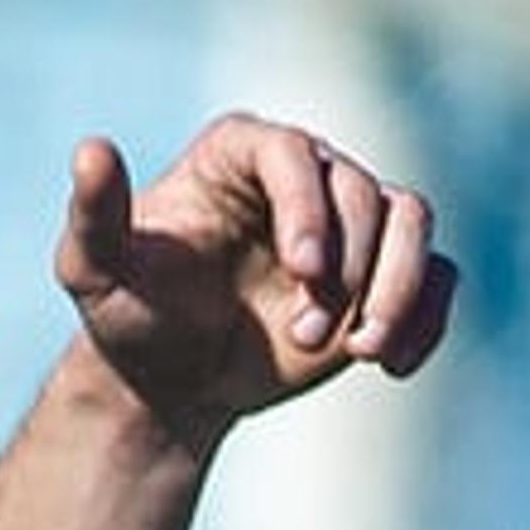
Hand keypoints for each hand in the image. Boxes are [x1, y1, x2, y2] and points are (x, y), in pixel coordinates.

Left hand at [52, 111, 454, 453]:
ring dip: (399, 289)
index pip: (295, 154)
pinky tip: (391, 367)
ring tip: (363, 351)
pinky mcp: (381, 274)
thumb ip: (94, 215)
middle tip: (307, 335)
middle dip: (348, 270)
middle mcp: (303, 175)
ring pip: (413, 221)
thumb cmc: (130, 315)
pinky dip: (427, 320)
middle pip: (364, 192)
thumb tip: (92, 150)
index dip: (311, 208)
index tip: (306, 269)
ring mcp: (350, 224)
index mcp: (239, 153)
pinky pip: (437, 277)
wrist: (172, 378)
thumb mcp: (94, 271)